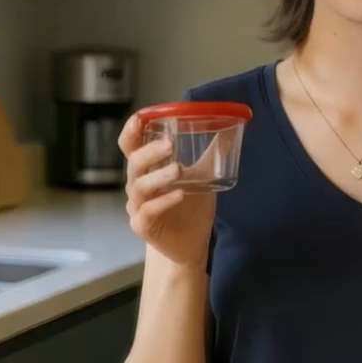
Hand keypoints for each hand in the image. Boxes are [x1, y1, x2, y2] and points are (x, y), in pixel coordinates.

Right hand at [120, 113, 214, 270]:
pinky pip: (147, 212)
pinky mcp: (142, 226)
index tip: (141, 118)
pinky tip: (179, 195)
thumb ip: (212, 155)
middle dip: (150, 152)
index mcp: (146, 169)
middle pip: (134, 163)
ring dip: (159, 176)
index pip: (130, 146)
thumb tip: (231, 131)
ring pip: (140, 187)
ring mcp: (137, 207)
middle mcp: (137, 185)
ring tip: (179, 169)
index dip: (130, 131)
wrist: (191, 244)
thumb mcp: (203, 177)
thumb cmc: (191, 207)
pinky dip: (163, 202)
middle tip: (170, 144)